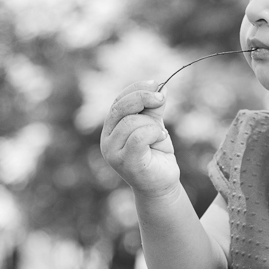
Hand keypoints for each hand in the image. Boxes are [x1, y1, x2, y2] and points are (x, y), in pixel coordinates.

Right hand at [100, 81, 178, 197]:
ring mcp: (113, 152)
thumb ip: (154, 108)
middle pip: (121, 107)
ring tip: (160, 136)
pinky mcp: (125, 161)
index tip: (156, 84)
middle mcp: (107, 139)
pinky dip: (154, 133)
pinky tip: (160, 138)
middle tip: (161, 98)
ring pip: (132, 122)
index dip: (136, 88)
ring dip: (153, 125)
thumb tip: (162, 86)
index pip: (118, 101)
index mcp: (110, 128)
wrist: (162, 184)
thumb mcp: (155, 125)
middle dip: (143, 98)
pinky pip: (139, 136)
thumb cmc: (157, 154)